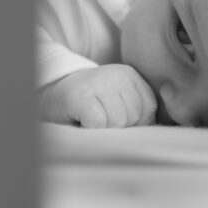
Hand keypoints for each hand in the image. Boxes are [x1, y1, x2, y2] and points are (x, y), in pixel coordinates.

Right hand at [39, 64, 157, 127]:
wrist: (52, 94)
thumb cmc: (89, 105)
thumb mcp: (117, 101)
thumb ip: (138, 113)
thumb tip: (155, 133)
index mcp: (129, 75)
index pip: (148, 108)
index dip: (136, 124)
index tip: (117, 121)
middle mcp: (116, 74)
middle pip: (134, 117)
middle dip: (119, 129)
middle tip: (101, 122)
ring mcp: (98, 82)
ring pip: (117, 122)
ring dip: (104, 131)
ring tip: (91, 122)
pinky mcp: (81, 96)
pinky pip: (98, 123)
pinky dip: (91, 130)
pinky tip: (82, 123)